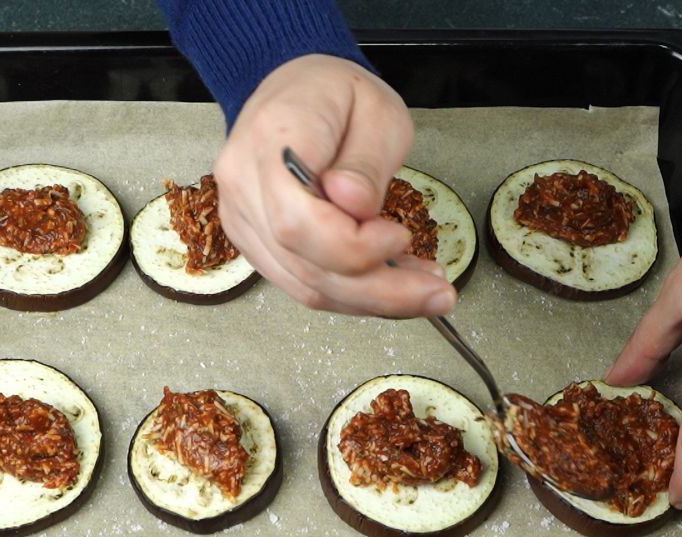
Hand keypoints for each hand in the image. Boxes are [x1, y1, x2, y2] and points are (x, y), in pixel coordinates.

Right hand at [214, 54, 456, 316]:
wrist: (291, 92)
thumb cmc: (334, 94)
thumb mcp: (376, 110)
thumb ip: (367, 161)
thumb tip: (356, 207)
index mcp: (272, 140)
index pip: (297, 221)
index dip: (352, 246)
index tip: (400, 235)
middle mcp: (244, 185)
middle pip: (304, 264)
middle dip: (378, 290)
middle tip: (438, 292)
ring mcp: (243, 218)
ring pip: (305, 286)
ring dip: (371, 299)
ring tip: (426, 290)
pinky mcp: (255, 242)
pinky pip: (302, 284)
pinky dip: (352, 294)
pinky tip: (392, 284)